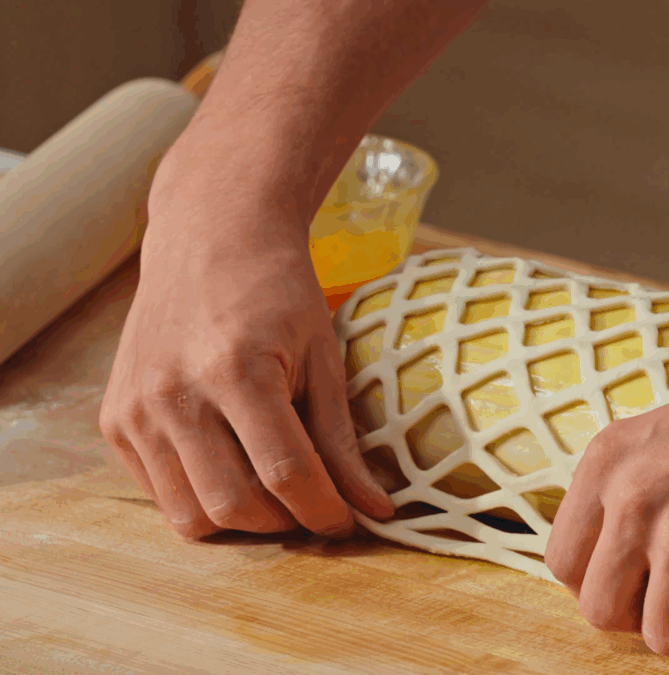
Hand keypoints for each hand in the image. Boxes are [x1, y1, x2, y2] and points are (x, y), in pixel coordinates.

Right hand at [99, 143, 393, 539]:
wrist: (210, 237)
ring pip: (189, 515)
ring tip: (273, 492)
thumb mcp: (323, 357)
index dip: (324, 511)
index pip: (284, 474)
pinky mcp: (113, 420)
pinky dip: (200, 497)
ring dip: (241, 520)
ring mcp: (134, 409)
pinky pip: (159, 493)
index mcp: (235, 370)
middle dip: (284, 523)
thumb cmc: (278, 293)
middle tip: (312, 506)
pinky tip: (231, 466)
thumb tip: (375, 509)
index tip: (348, 523)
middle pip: (233, 506)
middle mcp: (173, 393)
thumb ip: (343, 440)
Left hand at [544, 332, 668, 656]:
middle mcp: (632, 500)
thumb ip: (631, 493)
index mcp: (607, 462)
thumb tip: (617, 563)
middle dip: (642, 615)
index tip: (635, 581)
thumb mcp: (666, 438)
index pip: (563, 559)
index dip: (599, 582)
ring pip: (659, 637)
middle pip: (599, 609)